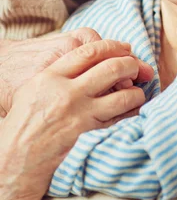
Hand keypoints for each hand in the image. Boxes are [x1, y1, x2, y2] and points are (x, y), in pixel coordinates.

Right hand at [0, 38, 153, 199]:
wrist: (15, 154)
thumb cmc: (24, 119)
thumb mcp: (37, 86)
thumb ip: (63, 71)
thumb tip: (94, 60)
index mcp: (52, 74)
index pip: (90, 51)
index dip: (113, 46)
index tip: (125, 48)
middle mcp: (66, 90)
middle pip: (110, 68)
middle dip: (130, 65)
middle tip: (137, 66)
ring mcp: (77, 112)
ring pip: (120, 94)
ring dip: (135, 91)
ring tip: (139, 90)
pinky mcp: (85, 131)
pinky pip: (116, 118)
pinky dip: (129, 111)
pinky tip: (134, 109)